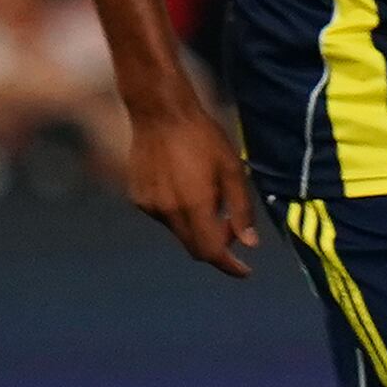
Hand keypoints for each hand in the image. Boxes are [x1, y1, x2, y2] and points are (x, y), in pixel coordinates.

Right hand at [127, 99, 257, 277]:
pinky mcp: (137, 197)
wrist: (159, 114)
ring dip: (198, 227)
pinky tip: (187, 189)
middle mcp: (167, 212)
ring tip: (210, 197)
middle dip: (217, 246)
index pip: (211, 251)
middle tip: (233, 228)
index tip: (245, 271)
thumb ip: (241, 210)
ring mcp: (148, 206)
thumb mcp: (233, 170)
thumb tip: (250, 244)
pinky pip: (164, 218)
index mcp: (194, 205)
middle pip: (194, 247)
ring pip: (179, 232)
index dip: (229, 266)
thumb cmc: (204, 138)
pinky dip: (181, 214)